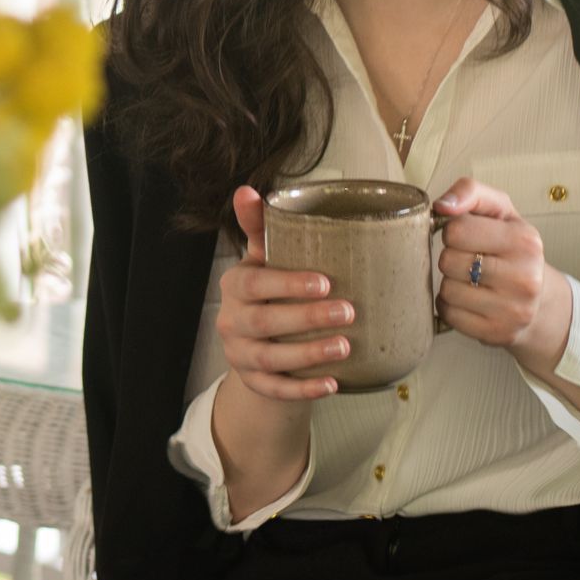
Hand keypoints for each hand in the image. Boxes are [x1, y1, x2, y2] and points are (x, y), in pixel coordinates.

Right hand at [215, 186, 349, 400]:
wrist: (256, 343)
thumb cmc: (269, 291)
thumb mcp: (264, 259)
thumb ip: (261, 227)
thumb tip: (247, 190)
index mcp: (235, 285)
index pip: (254, 282)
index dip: (287, 283)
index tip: (324, 281)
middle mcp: (232, 320)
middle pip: (264, 321)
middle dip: (307, 318)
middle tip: (348, 312)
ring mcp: (240, 354)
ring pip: (271, 358)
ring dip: (309, 355)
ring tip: (345, 347)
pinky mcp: (254, 382)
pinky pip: (276, 390)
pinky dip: (304, 389)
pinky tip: (333, 383)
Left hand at [432, 178, 563, 358]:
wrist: (540, 302)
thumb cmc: (513, 250)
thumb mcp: (501, 212)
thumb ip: (471, 192)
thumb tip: (442, 205)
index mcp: (524, 241)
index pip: (457, 230)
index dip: (453, 231)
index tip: (467, 237)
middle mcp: (524, 278)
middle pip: (449, 261)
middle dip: (452, 258)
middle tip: (470, 260)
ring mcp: (512, 310)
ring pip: (447, 290)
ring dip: (450, 283)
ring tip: (471, 281)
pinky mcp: (496, 333)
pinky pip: (448, 314)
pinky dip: (450, 306)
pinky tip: (469, 300)